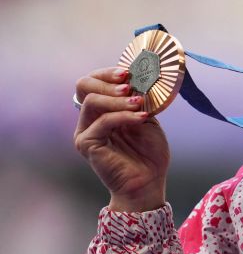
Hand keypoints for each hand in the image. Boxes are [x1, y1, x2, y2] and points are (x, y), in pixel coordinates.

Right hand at [74, 67, 169, 211]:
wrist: (149, 181)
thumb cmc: (149, 152)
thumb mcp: (146, 117)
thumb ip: (138, 99)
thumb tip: (139, 78)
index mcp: (102, 110)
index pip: (92, 81)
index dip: (107, 73)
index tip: (128, 73)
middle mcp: (89, 118)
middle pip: (83, 85)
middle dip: (106, 80)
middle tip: (128, 84)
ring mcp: (85, 131)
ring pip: (92, 102)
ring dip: (118, 99)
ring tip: (138, 103)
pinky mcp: (87, 144)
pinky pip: (102, 122)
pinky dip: (124, 116)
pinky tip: (141, 117)